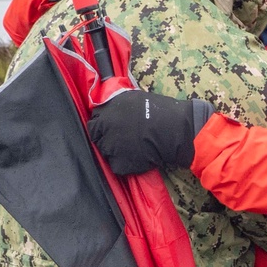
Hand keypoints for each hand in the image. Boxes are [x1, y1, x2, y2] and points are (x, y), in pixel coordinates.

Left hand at [88, 88, 215, 174]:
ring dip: (117, 153)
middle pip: (98, 140)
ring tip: (134, 149)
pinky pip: (119, 167)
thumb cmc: (158, 110)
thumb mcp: (131, 99)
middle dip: (107, 141)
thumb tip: (109, 109)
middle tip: (123, 141)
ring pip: (108, 154)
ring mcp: (110, 148)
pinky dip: (127, 165)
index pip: (93, 125)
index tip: (110, 130)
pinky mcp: (119, 164)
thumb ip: (115, 106)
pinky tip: (139, 157)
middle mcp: (103, 129)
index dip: (102, 128)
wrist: (173, 128)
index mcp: (105, 112)